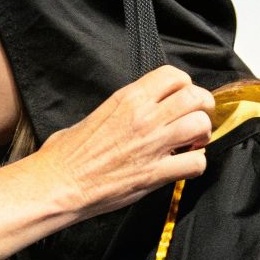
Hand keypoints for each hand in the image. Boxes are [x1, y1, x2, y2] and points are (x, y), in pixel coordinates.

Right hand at [0, 66, 212, 259]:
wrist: (57, 183)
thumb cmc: (66, 154)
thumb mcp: (94, 116)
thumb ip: (121, 110)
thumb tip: (134, 113)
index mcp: (127, 99)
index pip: (173, 75)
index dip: (184, 85)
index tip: (181, 97)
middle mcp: (144, 117)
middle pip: (195, 97)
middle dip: (202, 107)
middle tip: (196, 117)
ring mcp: (152, 145)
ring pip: (201, 125)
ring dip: (202, 135)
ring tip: (192, 142)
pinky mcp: (155, 174)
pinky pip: (196, 163)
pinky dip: (196, 164)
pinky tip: (184, 165)